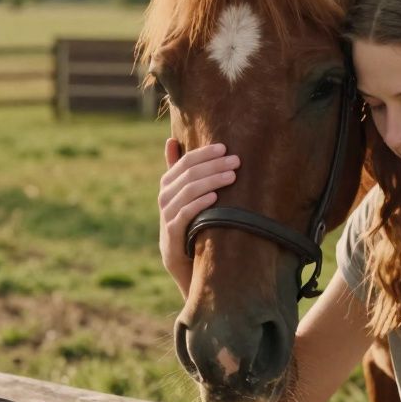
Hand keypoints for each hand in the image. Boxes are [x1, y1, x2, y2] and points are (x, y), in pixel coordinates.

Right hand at [158, 139, 239, 294]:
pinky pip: (185, 213)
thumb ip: (179, 170)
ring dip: (212, 181)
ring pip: (188, 191)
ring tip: (232, 176)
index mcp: (168, 184)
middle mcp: (164, 197)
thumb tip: (171, 140)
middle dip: (214, 165)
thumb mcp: (184, 195)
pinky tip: (216, 197)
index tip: (225, 148)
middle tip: (236, 161)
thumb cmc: (188, 222)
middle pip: (189, 174)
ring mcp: (166, 215)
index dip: (204, 153)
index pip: (185, 161)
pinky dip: (200, 203)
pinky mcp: (172, 233)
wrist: (181, 261)